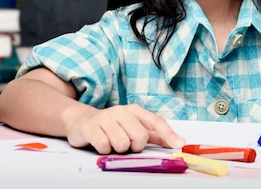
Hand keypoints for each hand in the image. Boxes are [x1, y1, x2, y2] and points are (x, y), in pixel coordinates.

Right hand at [65, 104, 185, 153]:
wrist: (81, 121)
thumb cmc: (112, 126)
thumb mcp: (133, 127)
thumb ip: (154, 135)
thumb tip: (176, 141)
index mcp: (135, 111)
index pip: (156, 121)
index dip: (168, 134)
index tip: (179, 144)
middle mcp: (122, 111)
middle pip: (140, 136)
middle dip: (134, 146)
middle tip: (126, 144)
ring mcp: (106, 118)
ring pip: (122, 144)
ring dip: (117, 149)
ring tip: (111, 142)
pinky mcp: (91, 127)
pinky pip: (104, 146)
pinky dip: (104, 150)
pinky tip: (100, 143)